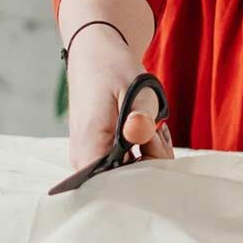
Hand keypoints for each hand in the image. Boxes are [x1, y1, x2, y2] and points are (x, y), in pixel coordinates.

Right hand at [63, 28, 174, 170]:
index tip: (155, 143)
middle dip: (152, 162)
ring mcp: (88, 158)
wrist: (94, 56)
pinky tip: (147, 133)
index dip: (146, 171)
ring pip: (126, 175)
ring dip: (148, 157)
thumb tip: (140, 135)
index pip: (119, 186)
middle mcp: (84, 160)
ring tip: (153, 127)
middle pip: (126, 184)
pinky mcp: (94, 154)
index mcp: (90, 147)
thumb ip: (140, 116)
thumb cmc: (113, 71)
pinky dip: (140, 153)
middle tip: (159, 131)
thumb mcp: (135, 89)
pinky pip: (122, 165)